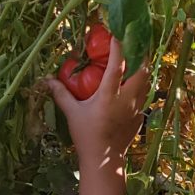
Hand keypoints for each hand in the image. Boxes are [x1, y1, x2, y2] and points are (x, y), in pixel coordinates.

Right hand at [45, 37, 148, 169]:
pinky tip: (134, 84)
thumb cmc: (87, 136)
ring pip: (147, 81)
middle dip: (141, 54)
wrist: (104, 161)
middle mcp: (127, 99)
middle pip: (142, 70)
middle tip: (134, 44)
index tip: (118, 32)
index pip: (117, 66)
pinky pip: (145, 95)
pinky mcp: (141, 116)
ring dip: (143, 68)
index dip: (118, 47)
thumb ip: (61, 94)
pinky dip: (142, 85)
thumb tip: (46, 80)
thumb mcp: (72, 114)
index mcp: (109, 96)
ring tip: (137, 59)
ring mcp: (137, 108)